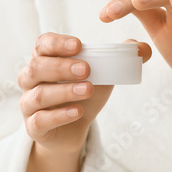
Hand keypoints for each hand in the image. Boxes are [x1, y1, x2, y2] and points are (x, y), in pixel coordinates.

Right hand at [18, 32, 150, 171]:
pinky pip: (40, 120)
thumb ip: (121, 59)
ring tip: (88, 90)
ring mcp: (29, 103)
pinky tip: (78, 111)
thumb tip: (143, 48)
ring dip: (64, 91)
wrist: (75, 127)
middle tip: (87, 70)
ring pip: (39, 94)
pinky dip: (60, 115)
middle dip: (62, 67)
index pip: (43, 44)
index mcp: (45, 59)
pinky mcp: (33, 126)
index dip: (57, 43)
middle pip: (37, 67)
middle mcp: (31, 79)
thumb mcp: (103, 75)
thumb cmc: (84, 93)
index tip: (79, 45)